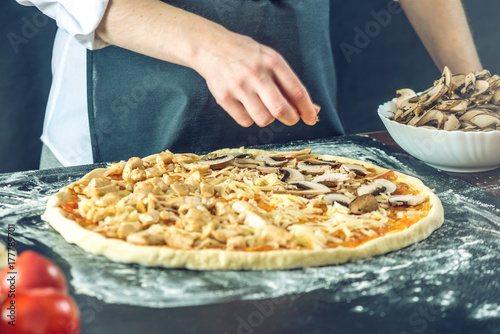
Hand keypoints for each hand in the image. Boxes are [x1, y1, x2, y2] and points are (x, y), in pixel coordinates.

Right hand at [195, 32, 318, 126]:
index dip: (307, 109)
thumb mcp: (271, 60)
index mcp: (272, 62)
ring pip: (264, 119)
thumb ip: (289, 84)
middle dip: (291, 119)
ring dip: (268, 118)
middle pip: (281, 110)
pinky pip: (245, 121)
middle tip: (290, 118)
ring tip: (262, 106)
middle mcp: (256, 74)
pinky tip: (246, 105)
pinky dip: (249, 118)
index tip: (312, 118)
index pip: (296, 91)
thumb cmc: (248, 57)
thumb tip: (312, 109)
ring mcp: (239, 87)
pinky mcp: (224, 98)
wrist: (212, 47)